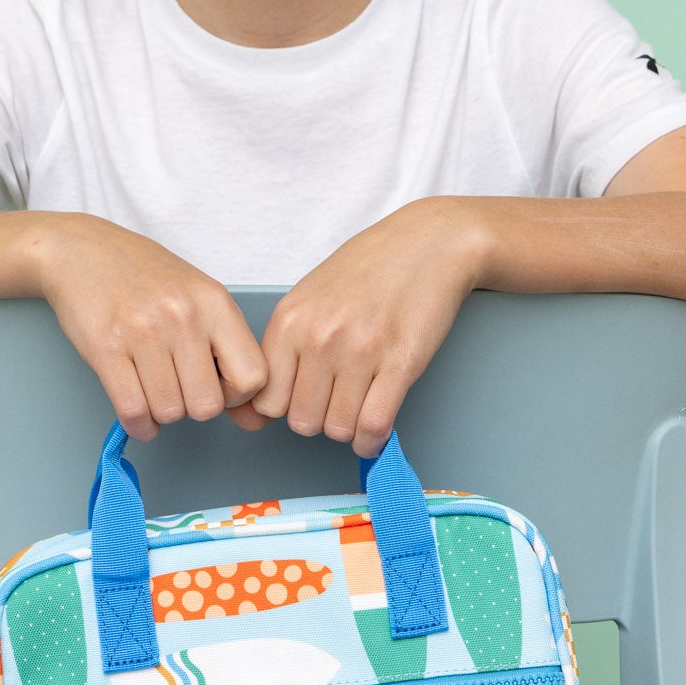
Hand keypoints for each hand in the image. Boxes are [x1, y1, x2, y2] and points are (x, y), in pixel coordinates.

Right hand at [31, 215, 267, 441]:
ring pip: (170, 411)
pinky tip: (138, 415)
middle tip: (179, 390)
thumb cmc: (143, 275)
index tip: (217, 387)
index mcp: (214, 303)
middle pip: (208, 405)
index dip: (237, 395)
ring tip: (154, 392)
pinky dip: (138, 424)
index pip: (253, 376)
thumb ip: (224, 344)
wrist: (82, 250)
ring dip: (162, 413)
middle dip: (193, 408)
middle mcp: (183, 317)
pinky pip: (133, 410)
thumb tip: (248, 412)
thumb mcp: (198, 294)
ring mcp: (143, 332)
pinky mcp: (106, 348)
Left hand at [232, 200, 486, 457]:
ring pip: (338, 428)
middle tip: (335, 402)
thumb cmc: (368, 270)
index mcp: (290, 321)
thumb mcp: (307, 297)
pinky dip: (372, 440)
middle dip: (319, 419)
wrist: (427, 243)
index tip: (302, 402)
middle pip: (302, 421)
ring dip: (348, 428)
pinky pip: (374, 425)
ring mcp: (360, 351)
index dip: (285, 409)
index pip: (267, 401)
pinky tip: (374, 433)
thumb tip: (258, 408)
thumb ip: (282, 347)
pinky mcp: (401, 362)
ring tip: (358, 408)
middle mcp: (320, 337)